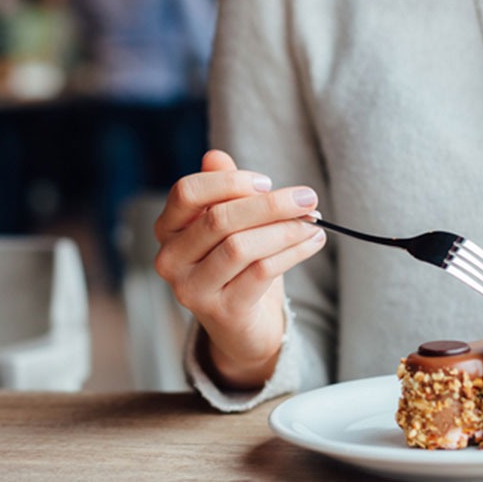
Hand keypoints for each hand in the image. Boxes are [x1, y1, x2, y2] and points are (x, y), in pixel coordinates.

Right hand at [153, 150, 326, 389]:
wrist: (242, 326)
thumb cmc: (237, 265)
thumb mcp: (231, 224)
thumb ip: (223, 191)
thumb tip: (215, 156)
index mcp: (168, 229)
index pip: (187, 192)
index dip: (229, 182)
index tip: (267, 182)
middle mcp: (170, 260)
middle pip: (220, 218)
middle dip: (270, 205)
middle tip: (308, 197)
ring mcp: (192, 289)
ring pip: (241, 247)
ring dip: (285, 229)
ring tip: (313, 222)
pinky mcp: (222, 311)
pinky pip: (260, 272)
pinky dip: (293, 253)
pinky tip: (313, 242)